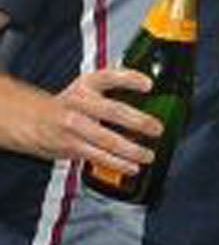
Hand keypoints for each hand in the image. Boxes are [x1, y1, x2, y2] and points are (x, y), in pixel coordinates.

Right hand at [23, 69, 161, 174]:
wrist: (34, 120)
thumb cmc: (71, 104)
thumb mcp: (88, 87)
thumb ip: (116, 87)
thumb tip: (154, 96)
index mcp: (86, 85)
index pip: (108, 77)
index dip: (130, 79)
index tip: (149, 85)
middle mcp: (79, 103)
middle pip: (112, 111)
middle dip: (138, 121)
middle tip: (157, 129)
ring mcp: (73, 125)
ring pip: (106, 139)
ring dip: (131, 150)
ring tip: (148, 155)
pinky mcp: (71, 145)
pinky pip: (98, 156)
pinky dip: (118, 164)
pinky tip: (132, 167)